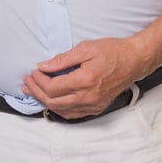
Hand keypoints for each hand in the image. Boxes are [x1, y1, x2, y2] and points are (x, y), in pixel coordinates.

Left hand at [22, 38, 151, 119]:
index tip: (34, 71)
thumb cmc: (112, 51)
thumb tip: (43, 66)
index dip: (39, 80)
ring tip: (33, 92)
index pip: (53, 87)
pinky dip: (58, 109)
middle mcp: (88, 97)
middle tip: (27, 82)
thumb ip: (63, 59)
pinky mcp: (96, 108)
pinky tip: (51, 101)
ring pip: (61, 110)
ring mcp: (93, 105)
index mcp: (84, 80)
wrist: (134, 61)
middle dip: (36, 91)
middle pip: (53, 101)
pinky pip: (72, 114)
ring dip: (44, 101)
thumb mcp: (86, 48)